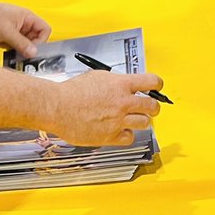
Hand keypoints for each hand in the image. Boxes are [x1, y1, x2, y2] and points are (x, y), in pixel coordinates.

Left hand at [0, 0, 50, 58]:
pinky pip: (14, 49)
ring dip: (21, 52)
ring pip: (24, 46)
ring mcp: (13, 33)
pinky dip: (12, 54)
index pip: (44, 30)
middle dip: (30, 49)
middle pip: (35, 40)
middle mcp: (22, 25)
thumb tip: (33, 52)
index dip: (42, 41)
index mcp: (27, 18)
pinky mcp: (4, 39)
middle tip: (25, 55)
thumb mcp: (7, 30)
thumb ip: (21, 43)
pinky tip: (8, 56)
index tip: (34, 49)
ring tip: (15, 56)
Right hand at [44, 71, 163, 145]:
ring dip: (142, 121)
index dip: (157, 84)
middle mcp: (123, 102)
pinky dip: (127, 135)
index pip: (152, 82)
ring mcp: (118, 120)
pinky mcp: (110, 136)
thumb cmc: (72, 92)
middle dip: (154, 106)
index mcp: (121, 84)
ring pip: (145, 123)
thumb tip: (126, 85)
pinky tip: (121, 130)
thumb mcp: (98, 77)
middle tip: (150, 107)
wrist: (57, 107)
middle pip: (152, 106)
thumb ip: (116, 82)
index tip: (157, 87)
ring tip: (135, 119)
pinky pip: (129, 138)